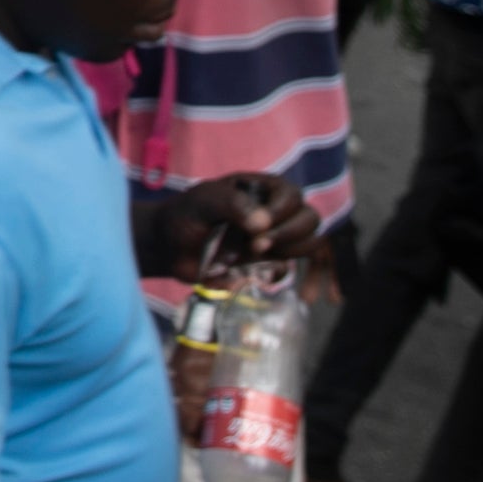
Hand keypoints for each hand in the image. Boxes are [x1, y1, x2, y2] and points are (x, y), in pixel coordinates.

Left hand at [149, 173, 320, 279]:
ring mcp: (278, 236)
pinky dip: (311, 279)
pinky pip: (300, 267)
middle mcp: (277, 210)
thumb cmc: (186, 216)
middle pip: (310, 220)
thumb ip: (232, 205)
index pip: (293, 197)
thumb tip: (263, 224)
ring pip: (311, 243)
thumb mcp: (204, 202)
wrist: (172, 247)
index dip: (281, 214)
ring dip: (290, 254)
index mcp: (264, 188)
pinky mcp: (273, 261)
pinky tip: (303, 293)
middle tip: (255, 247)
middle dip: (288, 236)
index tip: (257, 231)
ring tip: (257, 259)